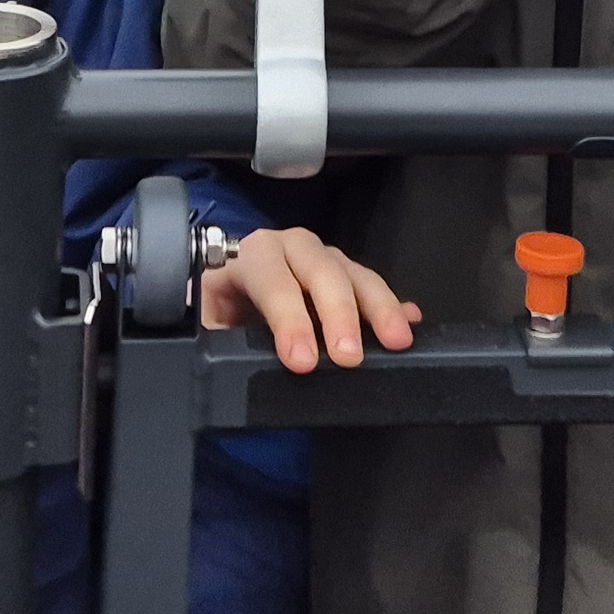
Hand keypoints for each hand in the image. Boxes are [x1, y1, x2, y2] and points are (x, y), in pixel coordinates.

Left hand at [201, 225, 420, 371]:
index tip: (301, 360)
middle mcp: (288, 249)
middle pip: (319, 267)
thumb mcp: (204, 330)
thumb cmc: (215, 318)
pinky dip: (394, 305)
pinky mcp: (344, 280)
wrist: (223, 309)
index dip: (287, 316)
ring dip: (377, 305)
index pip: (269, 275)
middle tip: (348, 356)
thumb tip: (223, 364)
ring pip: (352, 272)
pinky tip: (410, 322)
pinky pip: (372, 287)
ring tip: (396, 340)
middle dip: (338, 311)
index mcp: (248, 257)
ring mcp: (321, 261)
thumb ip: (212, 341)